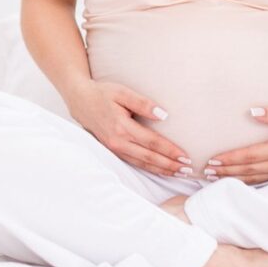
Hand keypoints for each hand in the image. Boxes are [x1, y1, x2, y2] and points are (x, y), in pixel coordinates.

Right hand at [66, 80, 191, 177]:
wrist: (79, 99)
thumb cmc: (102, 93)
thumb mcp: (122, 92)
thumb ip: (142, 103)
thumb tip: (164, 115)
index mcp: (122, 127)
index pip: (152, 142)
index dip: (170, 151)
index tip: (186, 157)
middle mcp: (118, 141)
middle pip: (149, 157)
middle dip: (170, 166)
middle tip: (188, 171)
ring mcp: (114, 148)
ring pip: (141, 163)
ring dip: (161, 170)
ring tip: (178, 174)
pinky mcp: (112, 149)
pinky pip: (133, 162)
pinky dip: (149, 168)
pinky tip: (159, 169)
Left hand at [205, 106, 267, 185]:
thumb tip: (252, 111)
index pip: (251, 156)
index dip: (231, 159)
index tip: (213, 159)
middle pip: (248, 171)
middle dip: (226, 171)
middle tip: (205, 170)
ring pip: (253, 178)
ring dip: (232, 178)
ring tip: (212, 176)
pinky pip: (261, 180)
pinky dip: (244, 180)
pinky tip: (231, 179)